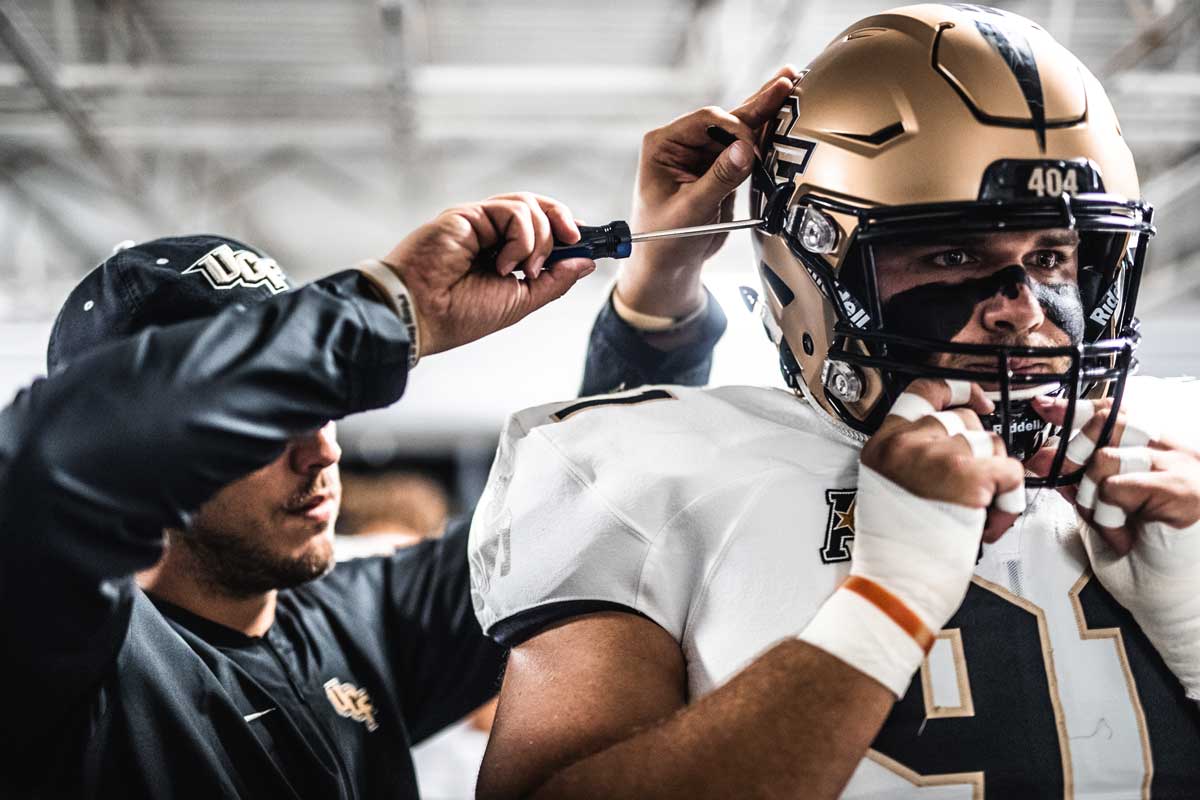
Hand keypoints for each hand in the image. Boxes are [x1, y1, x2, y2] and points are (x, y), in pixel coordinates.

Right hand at [380, 192, 594, 355]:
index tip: (601, 244)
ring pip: (531, 206)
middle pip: (543, 209)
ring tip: (524, 268)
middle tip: (576, 244)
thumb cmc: (460, 314)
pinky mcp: (469, 214)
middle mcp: (495, 234)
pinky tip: (505, 262)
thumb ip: (553, 280)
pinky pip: (514, 210)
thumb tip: (585, 262)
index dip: (574, 233)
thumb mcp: (521, 301)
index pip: (547, 231)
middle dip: (567, 224)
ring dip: (540, 240)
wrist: (424, 314)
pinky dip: (521, 237)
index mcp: (506, 254)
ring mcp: (482, 222)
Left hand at [615, 66, 799, 318]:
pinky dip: (765, 135)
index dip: (734, 130)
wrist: (669, 264)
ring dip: (765, 113)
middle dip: (756, 103)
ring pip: (740, 129)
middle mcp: (683, 144)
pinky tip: (781, 114)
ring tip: (788, 86)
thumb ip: (718, 179)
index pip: (706, 121)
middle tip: (786, 81)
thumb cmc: (664, 240)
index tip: (751, 152)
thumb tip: (743, 150)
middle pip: (726, 118)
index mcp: (663, 145)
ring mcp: (703, 155)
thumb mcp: (690, 210)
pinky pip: (746, 148)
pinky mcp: (721, 169)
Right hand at [801, 378, 1024, 697]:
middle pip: (966, 420)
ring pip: (993, 446)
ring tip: (975, 516)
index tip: (975, 397)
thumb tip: (958, 434)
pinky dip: (1008, 500)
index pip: (924, 389)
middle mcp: (909, 441)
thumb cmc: (897, 550)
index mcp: (884, 443)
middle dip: (979, 453)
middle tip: (970, 492)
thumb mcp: (887, 485)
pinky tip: (987, 523)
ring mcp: (940, 455)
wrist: (897, 587)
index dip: (957, 388)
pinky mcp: (971, 476)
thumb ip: (912, 453)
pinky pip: (1010, 472)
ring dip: (995, 481)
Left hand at [1031, 396, 1199, 698]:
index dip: (1077, 408)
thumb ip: (1083, 483)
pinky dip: (1109, 513)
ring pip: (1108, 458)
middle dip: (1074, 450)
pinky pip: (1118, 486)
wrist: (1179, 607)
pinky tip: (1126, 537)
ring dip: (1093, 496)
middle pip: (1110, 424)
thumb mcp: (1104, 515)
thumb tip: (1047, 459)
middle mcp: (1178, 455)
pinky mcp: (1183, 490)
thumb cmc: (1148, 567)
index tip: (1045, 406)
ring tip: (1113, 526)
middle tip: (1060, 477)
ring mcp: (1185, 469)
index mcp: (1162, 455)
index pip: (1116, 415)